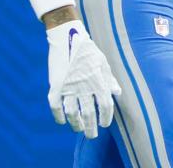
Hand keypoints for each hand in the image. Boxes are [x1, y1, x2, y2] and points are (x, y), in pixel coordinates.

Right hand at [47, 20, 120, 138]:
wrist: (67, 36)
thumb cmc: (88, 50)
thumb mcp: (103, 62)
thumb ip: (109, 79)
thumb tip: (117, 93)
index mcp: (98, 80)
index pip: (105, 106)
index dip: (106, 118)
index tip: (104, 124)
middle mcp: (84, 86)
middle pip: (89, 114)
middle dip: (91, 128)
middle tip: (92, 135)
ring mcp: (68, 86)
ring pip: (72, 114)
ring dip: (76, 124)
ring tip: (79, 128)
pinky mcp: (55, 85)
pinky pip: (55, 106)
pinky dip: (58, 116)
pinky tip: (62, 121)